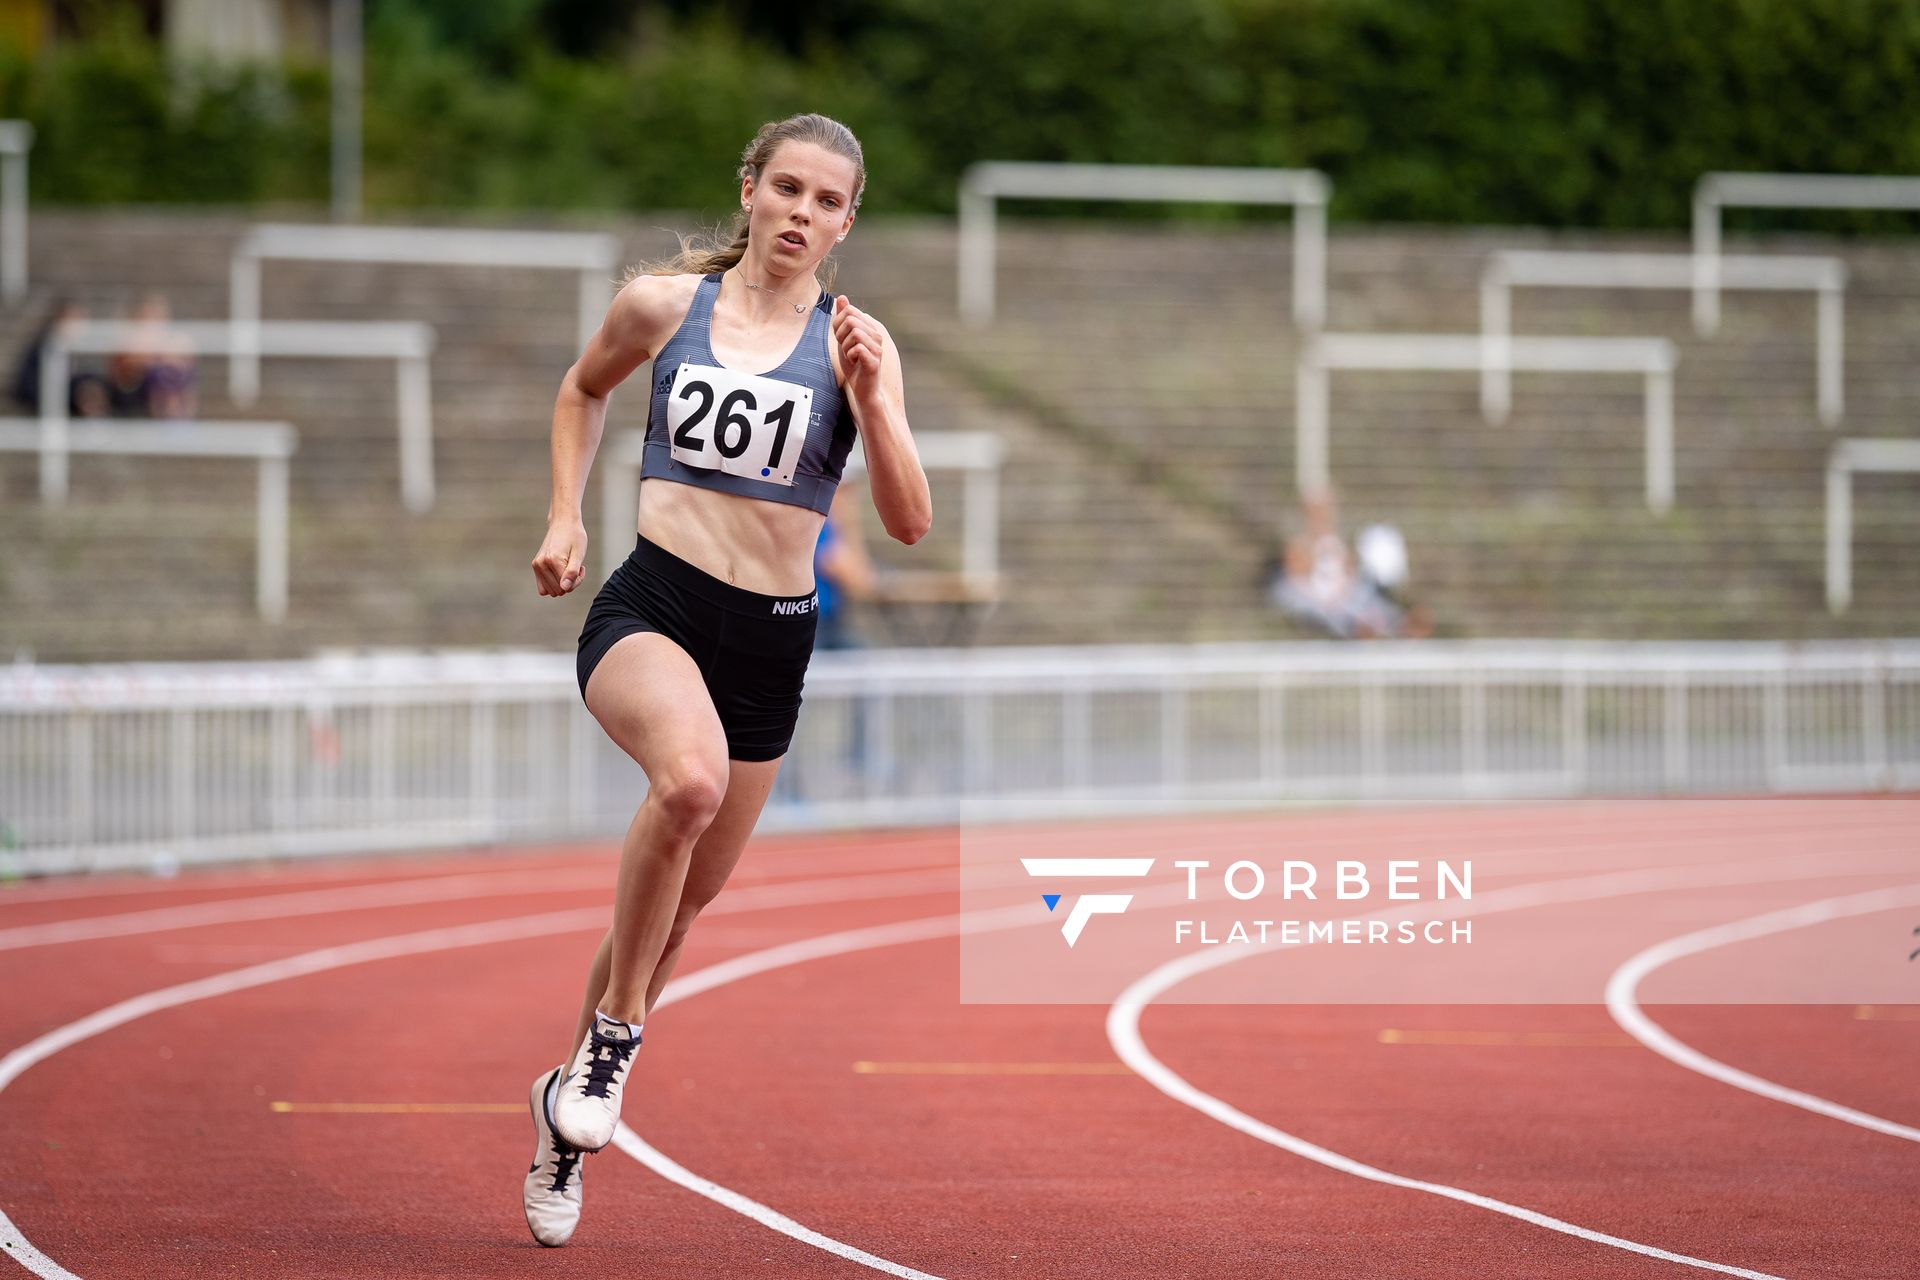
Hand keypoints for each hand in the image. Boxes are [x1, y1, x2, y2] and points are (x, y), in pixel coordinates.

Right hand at [532, 518, 587, 596]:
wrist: (563, 522)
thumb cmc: (574, 537)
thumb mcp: (579, 554)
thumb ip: (572, 572)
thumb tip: (564, 588)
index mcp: (553, 561)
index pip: (566, 587)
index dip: (577, 580)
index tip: (581, 568)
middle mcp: (541, 564)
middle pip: (559, 591)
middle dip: (570, 583)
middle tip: (575, 567)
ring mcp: (536, 565)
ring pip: (551, 591)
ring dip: (562, 584)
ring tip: (568, 568)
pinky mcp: (535, 565)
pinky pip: (543, 588)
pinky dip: (553, 584)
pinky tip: (560, 571)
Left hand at [831, 295, 884, 409]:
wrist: (863, 390)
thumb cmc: (854, 365)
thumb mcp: (844, 338)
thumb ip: (842, 318)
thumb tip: (842, 296)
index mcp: (870, 328)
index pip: (849, 311)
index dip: (838, 324)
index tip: (842, 339)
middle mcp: (877, 335)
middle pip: (851, 320)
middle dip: (841, 335)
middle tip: (846, 349)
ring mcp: (877, 348)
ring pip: (854, 333)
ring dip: (846, 346)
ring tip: (851, 356)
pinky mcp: (874, 360)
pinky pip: (857, 347)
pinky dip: (850, 355)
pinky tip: (855, 362)